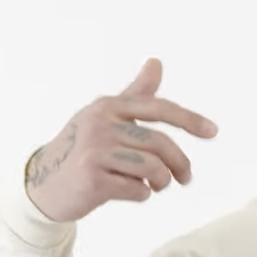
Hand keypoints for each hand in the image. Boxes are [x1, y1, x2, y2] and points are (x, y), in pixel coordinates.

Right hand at [24, 58, 218, 222]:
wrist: (43, 185)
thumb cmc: (83, 149)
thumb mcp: (106, 117)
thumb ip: (135, 94)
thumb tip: (156, 62)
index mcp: (108, 107)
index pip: (158, 109)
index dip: (190, 120)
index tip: (213, 132)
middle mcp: (100, 125)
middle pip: (161, 144)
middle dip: (180, 164)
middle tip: (185, 178)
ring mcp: (94, 152)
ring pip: (153, 169)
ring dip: (162, 182)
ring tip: (157, 185)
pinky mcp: (92, 179)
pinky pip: (137, 190)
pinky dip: (142, 194)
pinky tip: (131, 192)